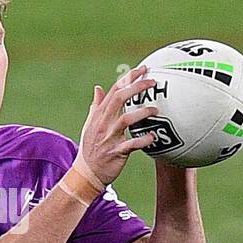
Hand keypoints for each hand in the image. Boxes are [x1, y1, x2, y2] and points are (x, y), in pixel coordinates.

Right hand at [74, 66, 160, 186]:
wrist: (86, 174)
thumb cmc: (91, 148)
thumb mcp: (90, 125)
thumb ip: (96, 106)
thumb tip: (98, 88)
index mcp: (99, 115)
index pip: (114, 90)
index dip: (128, 78)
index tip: (143, 69)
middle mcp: (103, 123)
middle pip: (119, 99)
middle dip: (136, 87)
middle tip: (153, 82)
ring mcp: (109, 138)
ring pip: (125, 120)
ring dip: (142, 113)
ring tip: (156, 110)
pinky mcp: (116, 153)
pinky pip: (131, 145)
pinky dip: (143, 140)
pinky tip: (153, 137)